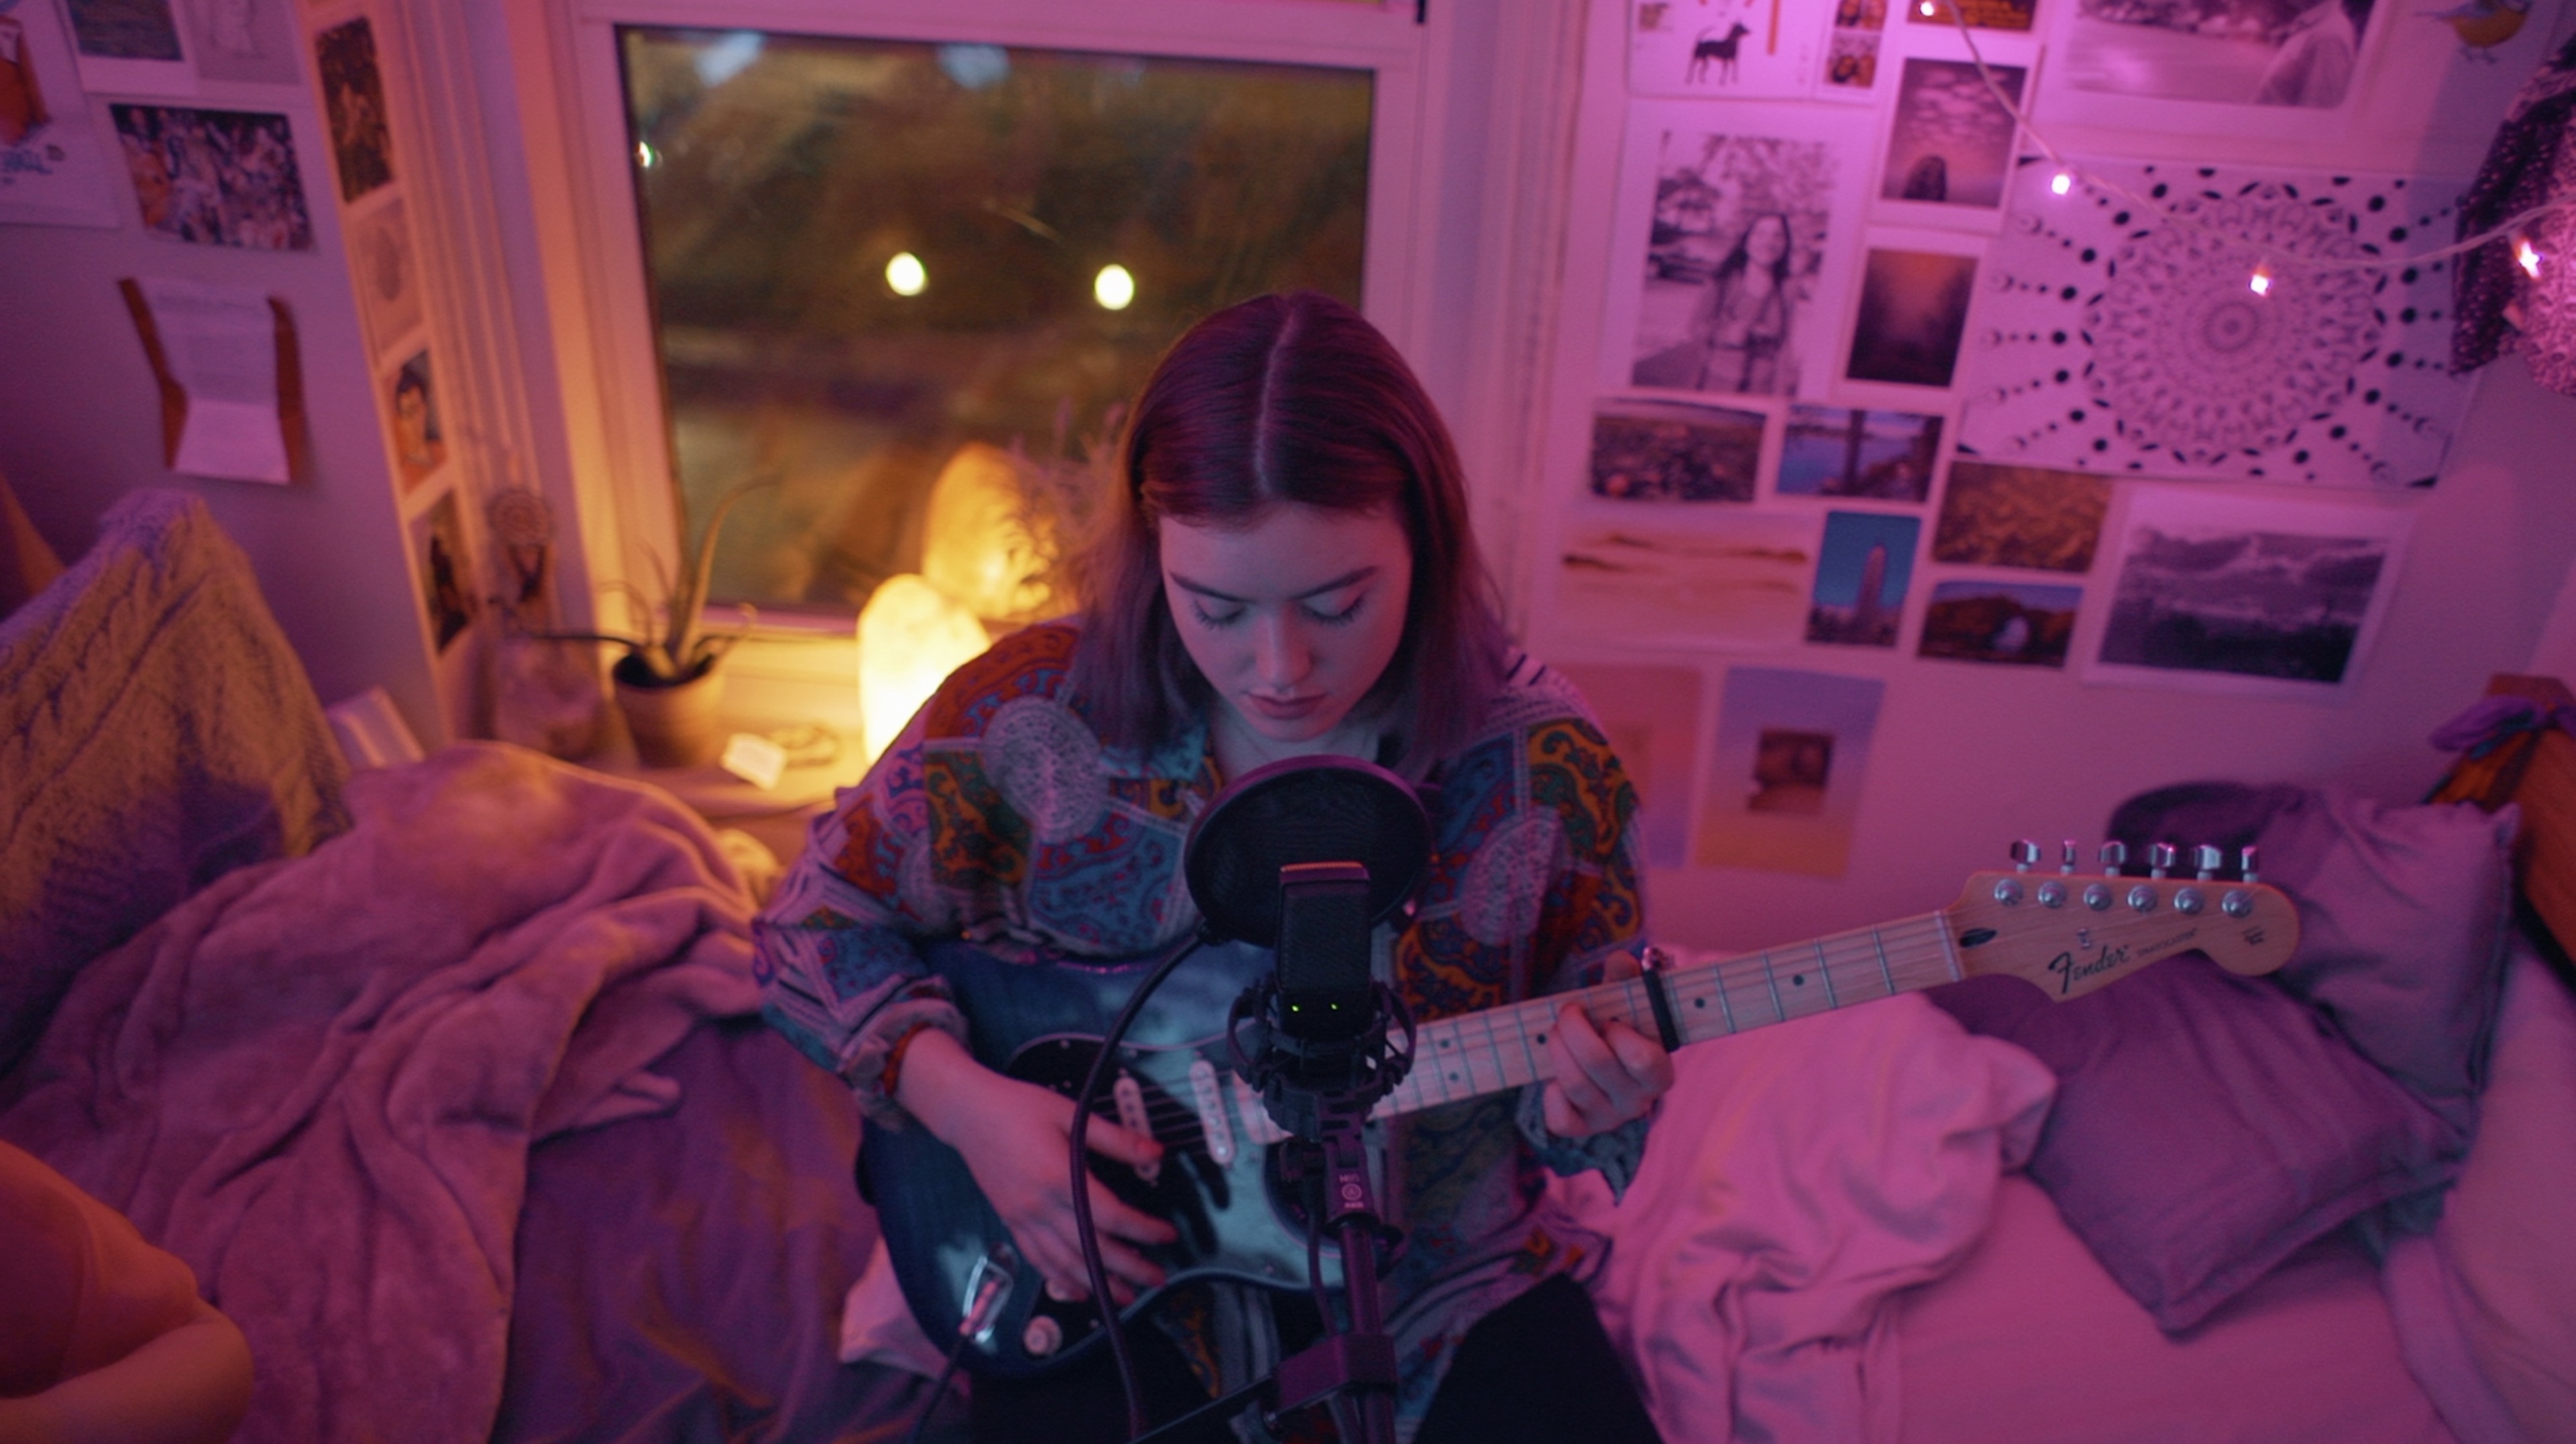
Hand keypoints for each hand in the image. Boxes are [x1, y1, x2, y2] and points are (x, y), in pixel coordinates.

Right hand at [895, 1029, 1176, 1305]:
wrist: (969, 1113)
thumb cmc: (1020, 1108)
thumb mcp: (1071, 1113)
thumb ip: (1115, 1138)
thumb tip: (1157, 1153)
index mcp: (1059, 1177)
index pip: (1109, 1215)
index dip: (1142, 1230)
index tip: (1167, 1235)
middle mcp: (1041, 1206)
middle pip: (1090, 1247)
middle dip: (1127, 1268)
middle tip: (1157, 1279)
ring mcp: (1023, 1219)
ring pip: (1064, 1262)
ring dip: (1097, 1283)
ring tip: (1124, 1297)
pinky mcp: (1011, 1222)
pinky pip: (1038, 1260)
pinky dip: (1060, 1279)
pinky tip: (1078, 1290)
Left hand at [1541, 953, 1675, 1138]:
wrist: (1606, 1062)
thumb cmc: (1621, 1028)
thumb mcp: (1627, 1002)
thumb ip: (1626, 980)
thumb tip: (1620, 960)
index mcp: (1659, 1072)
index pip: (1642, 1058)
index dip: (1617, 1032)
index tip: (1608, 1019)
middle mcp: (1639, 1102)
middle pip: (1598, 1063)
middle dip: (1573, 1029)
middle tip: (1568, 1013)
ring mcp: (1610, 1118)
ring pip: (1574, 1084)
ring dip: (1557, 1050)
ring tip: (1556, 1033)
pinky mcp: (1583, 1129)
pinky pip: (1560, 1120)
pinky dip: (1550, 1094)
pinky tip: (1554, 1078)